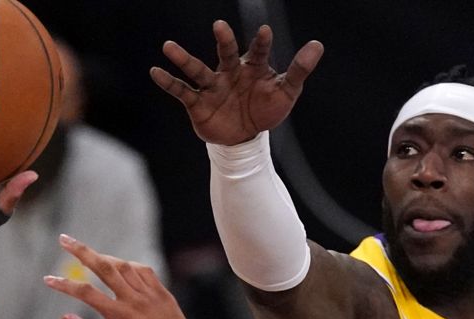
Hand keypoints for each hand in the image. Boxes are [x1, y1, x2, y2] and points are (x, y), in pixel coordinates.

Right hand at [44, 235, 209, 318]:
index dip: (64, 284)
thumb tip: (66, 318)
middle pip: (105, 267)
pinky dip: (130, 266)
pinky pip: (146, 272)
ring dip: (106, 258)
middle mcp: (135, 301)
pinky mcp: (164, 296)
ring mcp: (152, 295)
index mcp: (120, 316)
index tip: (48, 279)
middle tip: (65, 239)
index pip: (85, 292)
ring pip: (125, 266)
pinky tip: (122, 268)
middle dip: (82, 251)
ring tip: (91, 257)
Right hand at [150, 20, 323, 145]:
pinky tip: (155, 71)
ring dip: (183, 59)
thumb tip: (318, 44)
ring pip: (197, 69)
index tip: (264, 32)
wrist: (245, 137)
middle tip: (219, 26)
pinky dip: (169, 82)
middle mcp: (230, 72)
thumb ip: (299, 70)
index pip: (258, 52)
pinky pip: (182, 91)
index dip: (261, 43)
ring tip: (168, 46)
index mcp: (253, 67)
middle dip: (223, 41)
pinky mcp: (198, 103)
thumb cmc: (266, 109)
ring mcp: (213, 86)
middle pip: (225, 54)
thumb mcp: (286, 92)